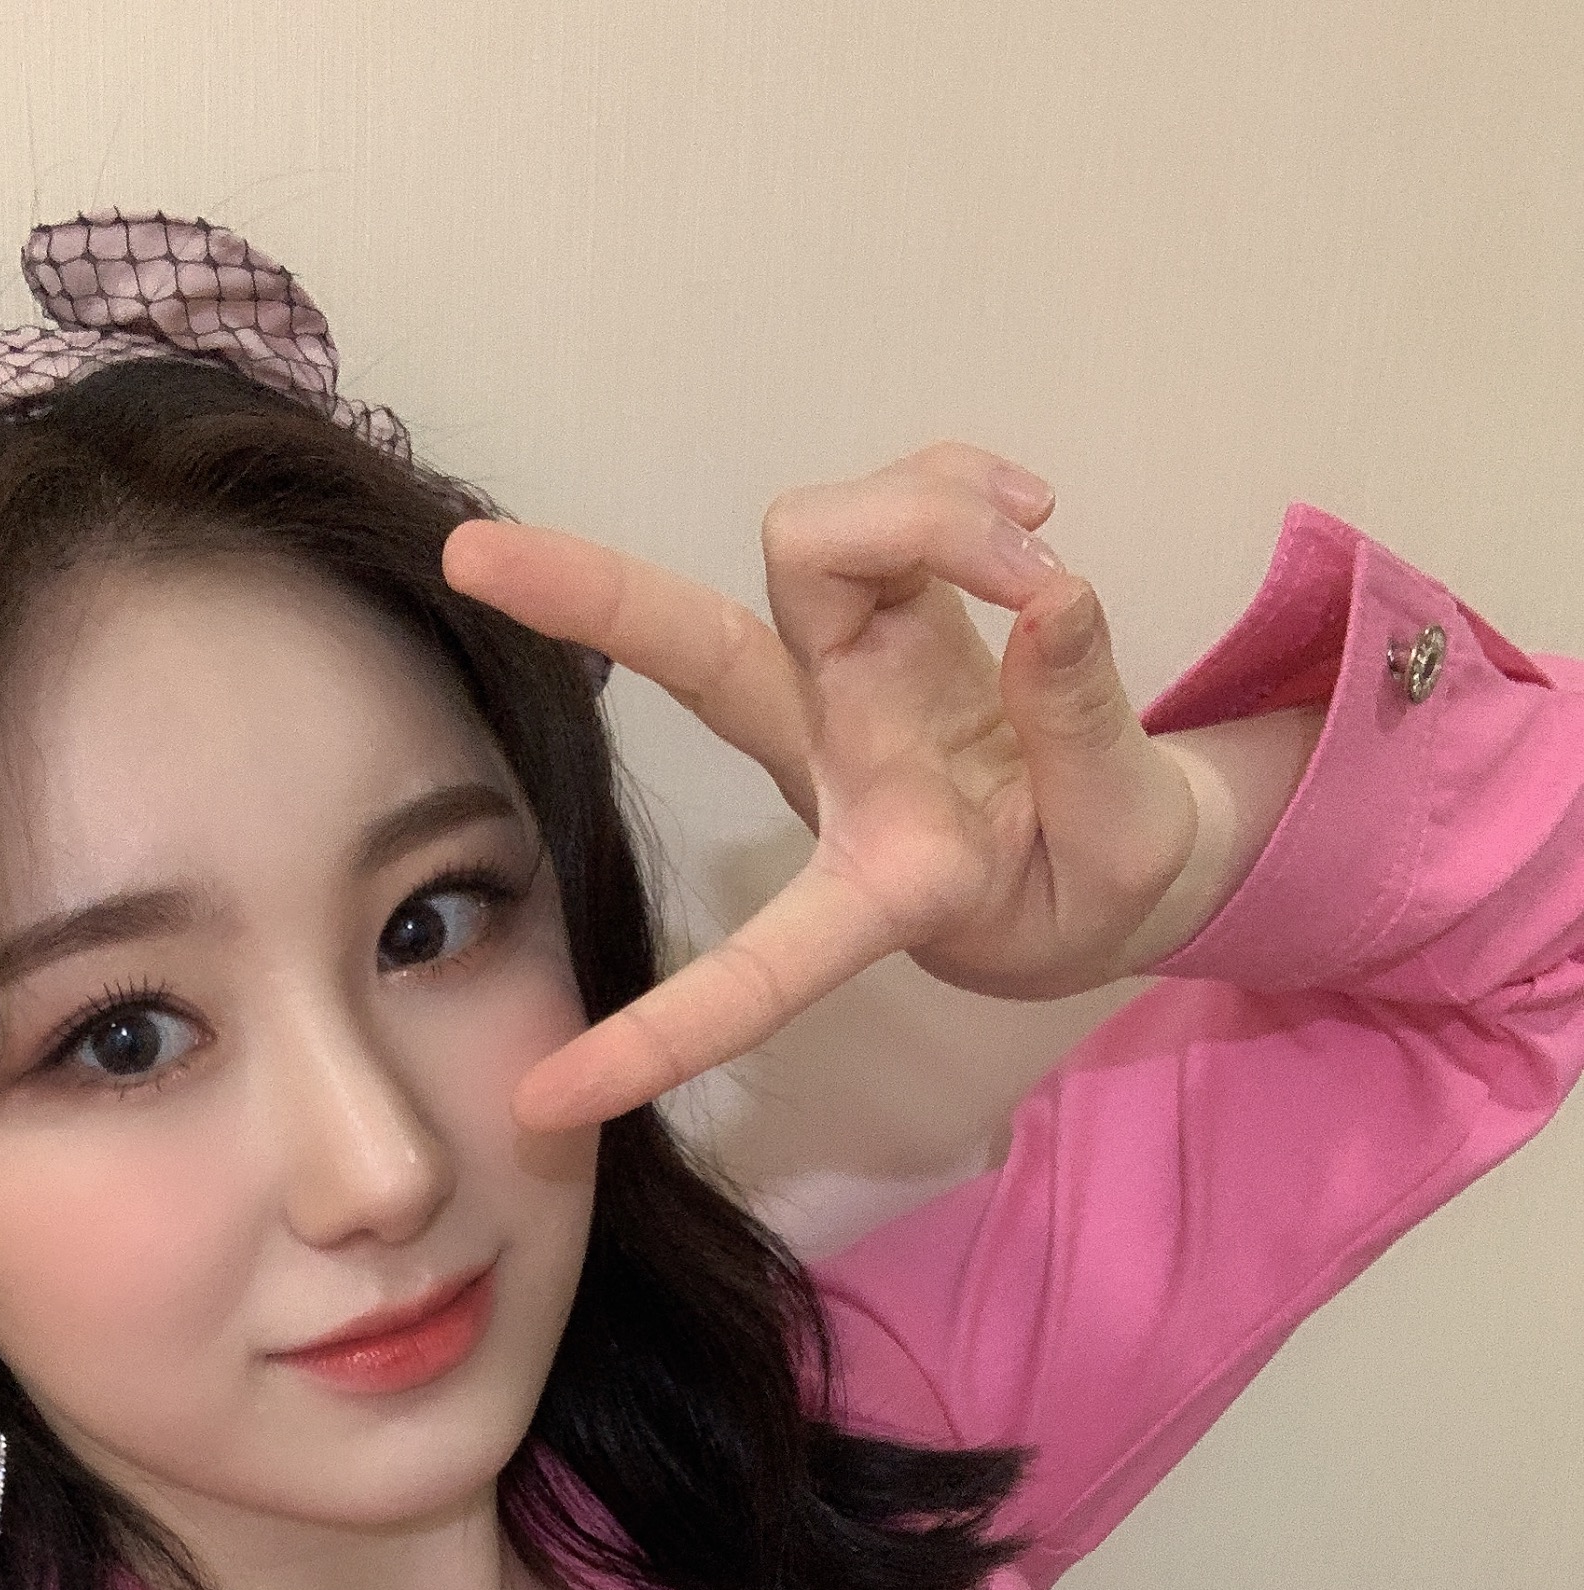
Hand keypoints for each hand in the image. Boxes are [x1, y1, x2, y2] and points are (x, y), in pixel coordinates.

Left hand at [443, 445, 1204, 1132]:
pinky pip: (892, 495)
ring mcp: (845, 675)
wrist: (1107, 842)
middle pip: (699, 654)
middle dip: (590, 599)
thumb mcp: (1124, 845)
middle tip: (471, 556)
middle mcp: (829, 763)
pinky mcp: (887, 602)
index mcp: (879, 885)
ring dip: (927, 513)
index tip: (545, 1099)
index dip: (660, 1035)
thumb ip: (1086, 733)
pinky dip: (955, 483)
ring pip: (813, 543)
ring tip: (1039, 549)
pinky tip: (1030, 512)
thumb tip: (1056, 598)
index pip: (756, 971)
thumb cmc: (1093, 874)